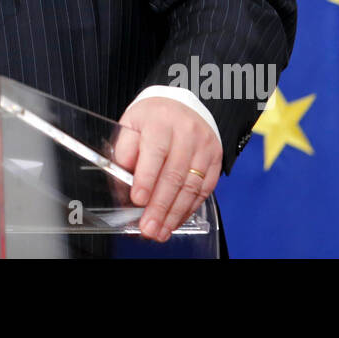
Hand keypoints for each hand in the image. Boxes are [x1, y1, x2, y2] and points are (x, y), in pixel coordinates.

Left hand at [114, 97, 220, 241]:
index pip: (155, 152)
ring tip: (160, 231)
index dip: (146, 179)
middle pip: (174, 174)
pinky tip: (175, 221)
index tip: (137, 200)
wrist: (181, 105)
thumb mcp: (131, 126)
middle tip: (148, 228)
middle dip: (159, 206)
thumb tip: (123, 190)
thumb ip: (124, 155)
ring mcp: (204, 146)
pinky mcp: (215, 159)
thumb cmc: (152, 120)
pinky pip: (204, 190)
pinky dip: (188, 209)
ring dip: (174, 214)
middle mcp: (185, 133)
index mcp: (160, 121)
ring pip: (191, 186)